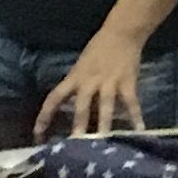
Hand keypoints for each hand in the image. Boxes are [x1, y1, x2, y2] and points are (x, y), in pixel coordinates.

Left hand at [35, 27, 151, 137]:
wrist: (121, 32)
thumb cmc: (98, 49)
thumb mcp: (81, 67)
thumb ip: (76, 86)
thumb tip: (71, 109)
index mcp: (75, 78)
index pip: (54, 98)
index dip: (44, 116)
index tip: (38, 135)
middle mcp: (90, 82)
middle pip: (81, 106)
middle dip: (78, 126)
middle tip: (74, 145)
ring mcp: (109, 82)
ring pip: (105, 106)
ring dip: (104, 124)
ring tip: (103, 141)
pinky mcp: (127, 82)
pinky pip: (131, 102)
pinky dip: (136, 116)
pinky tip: (140, 129)